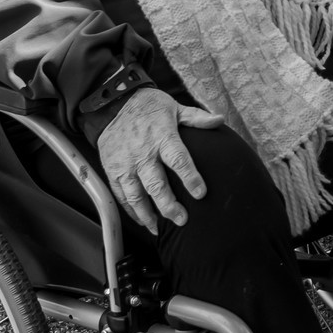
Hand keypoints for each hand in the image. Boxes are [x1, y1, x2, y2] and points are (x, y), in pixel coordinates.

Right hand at [96, 88, 222, 233]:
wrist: (113, 104)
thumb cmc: (147, 106)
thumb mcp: (175, 107)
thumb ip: (197, 118)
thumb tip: (219, 120)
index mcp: (162, 137)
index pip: (178, 160)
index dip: (190, 178)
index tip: (200, 193)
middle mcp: (143, 153)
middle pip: (156, 184)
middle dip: (169, 205)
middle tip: (182, 220)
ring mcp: (125, 164)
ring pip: (136, 195)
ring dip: (148, 214)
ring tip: (160, 227)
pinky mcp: (112, 171)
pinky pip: (121, 195)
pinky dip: (131, 211)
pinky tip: (142, 220)